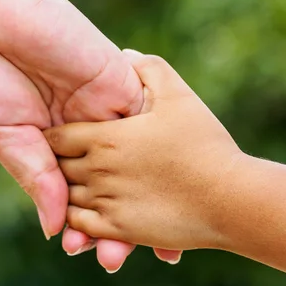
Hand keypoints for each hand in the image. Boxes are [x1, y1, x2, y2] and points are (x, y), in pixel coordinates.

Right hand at [0, 0, 182, 269]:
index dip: (86, 224)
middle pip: (112, 182)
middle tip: (120, 259)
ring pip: (135, 159)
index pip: (78, 191)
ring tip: (153, 242)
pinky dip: (158, 150)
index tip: (93, 256)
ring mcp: (104, 105)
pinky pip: (147, 115)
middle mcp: (83, 127)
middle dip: (119, 221)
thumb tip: (56, 230)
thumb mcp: (4, 134)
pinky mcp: (119, 77)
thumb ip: (36, 178)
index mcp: (51, 142)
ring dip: (146, 198)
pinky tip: (169, 188)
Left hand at [44, 51, 243, 250]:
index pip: (56, 137)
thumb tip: (126, 54)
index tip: (65, 136)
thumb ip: (149, 69)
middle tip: (69, 161)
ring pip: (65, 198)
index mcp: (106, 138)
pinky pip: (79, 227)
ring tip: (80, 187)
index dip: (56, 136)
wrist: (230, 199)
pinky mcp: (117, 230)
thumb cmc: (205, 144)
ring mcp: (105, 202)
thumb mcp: (179, 95)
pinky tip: (91, 212)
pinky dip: (77, 222)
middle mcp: (97, 170)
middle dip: (60, 163)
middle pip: (58, 167)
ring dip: (68, 192)